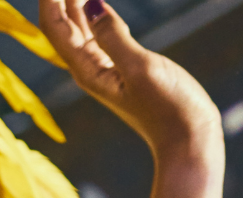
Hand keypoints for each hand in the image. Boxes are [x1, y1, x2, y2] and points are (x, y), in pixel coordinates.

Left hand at [41, 0, 221, 158]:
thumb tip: (90, 4)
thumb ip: (113, 36)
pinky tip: (93, 3)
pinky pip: (100, 36)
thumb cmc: (168, 108)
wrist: (187, 140)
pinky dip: (94, 16)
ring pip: (80, 28)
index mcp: (85, 69)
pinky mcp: (123, 69)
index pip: (55, 27)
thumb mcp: (140, 68)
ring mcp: (105, 69)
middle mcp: (88, 69)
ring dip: (74, 3)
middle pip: (62, 25)